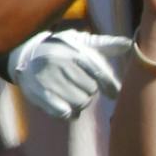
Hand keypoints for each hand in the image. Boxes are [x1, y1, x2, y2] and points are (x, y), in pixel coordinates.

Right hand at [9, 29, 130, 118]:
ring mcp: (48, 78)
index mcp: (74, 51)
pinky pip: (63, 112)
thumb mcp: (82, 42)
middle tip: (79, 85)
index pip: (99, 73)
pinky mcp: (37, 93)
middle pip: (91, 91)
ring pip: (79, 103)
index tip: (114, 94)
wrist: (26, 54)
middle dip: (89, 91)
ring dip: (79, 103)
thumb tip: (129, 43)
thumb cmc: (62, 49)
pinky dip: (68, 113)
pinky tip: (66, 108)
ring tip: (70, 93)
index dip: (110, 86)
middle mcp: (61, 63)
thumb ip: (105, 45)